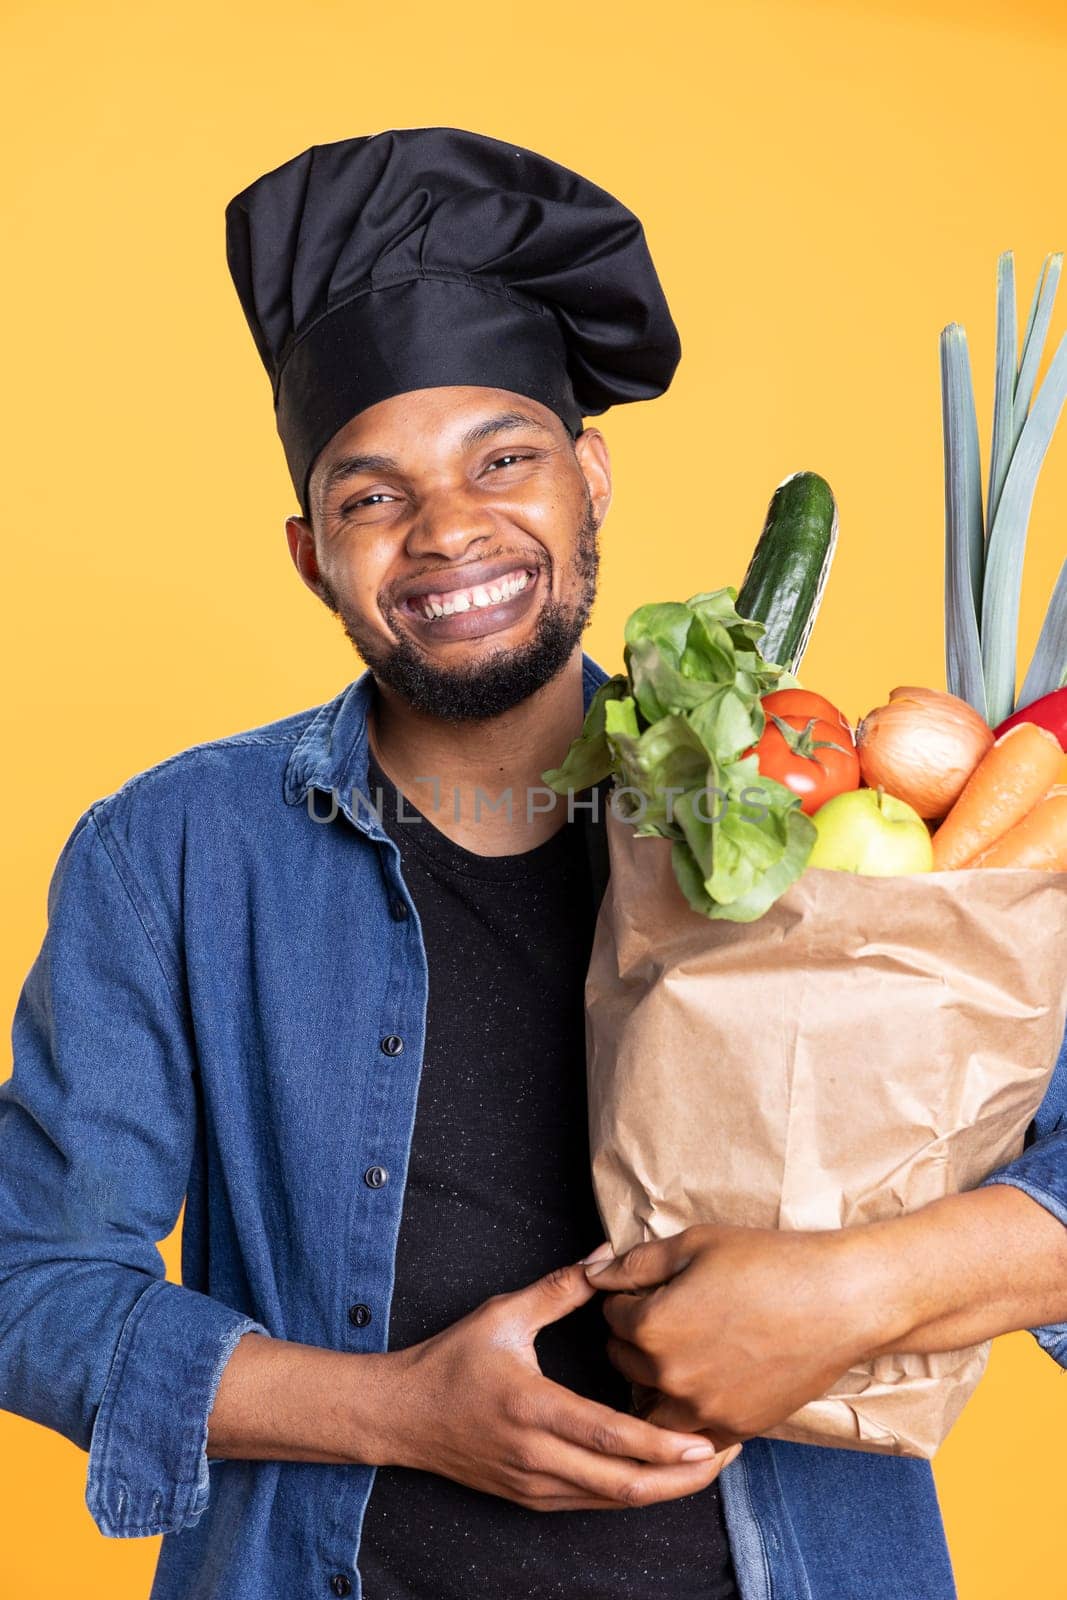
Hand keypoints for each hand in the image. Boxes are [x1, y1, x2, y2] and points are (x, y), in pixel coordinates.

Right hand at [385, 1258, 740, 1510]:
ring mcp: (535, 1485)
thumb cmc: (452, 1361)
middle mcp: (537, 1457)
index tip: (709, 1440)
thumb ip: (559, 1287)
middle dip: (684, 1477)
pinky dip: (634, 1491)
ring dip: (665, 1488)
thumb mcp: (503, 1314)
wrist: (402, 1416)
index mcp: (533, 1409)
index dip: (664, 1444)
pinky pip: (594, 1502)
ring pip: (614, 1501)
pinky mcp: (532, 1498)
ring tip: (708, 1462)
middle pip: (625, 1485)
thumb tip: (606, 1257)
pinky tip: (662, 1470)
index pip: (610, 1437)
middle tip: (728, 1454)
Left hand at [585, 1224, 885, 1442]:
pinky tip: (707, 1383)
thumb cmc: (768, 1262)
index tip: (652, 1287)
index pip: (611, 1315)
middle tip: (669, 1314)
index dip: (628, 1295)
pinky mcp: (735, 1429)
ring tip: (682, 1350)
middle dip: (636, 1336)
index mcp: (652, 1326)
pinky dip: (688, 1412)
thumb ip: (635, 1262)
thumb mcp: (695, 1243)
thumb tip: (594, 1273)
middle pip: (624, 1359)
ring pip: (649, 1402)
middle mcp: (668, 1376)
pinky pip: (690, 1432)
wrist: (840, 1301)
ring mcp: (702, 1410)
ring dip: (654, 1378)